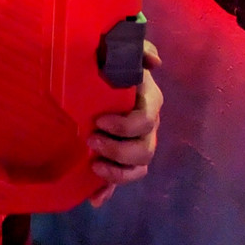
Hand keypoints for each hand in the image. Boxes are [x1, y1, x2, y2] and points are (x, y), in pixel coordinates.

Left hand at [88, 40, 162, 206]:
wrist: (95, 70)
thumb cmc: (108, 58)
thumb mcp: (119, 46)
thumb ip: (137, 47)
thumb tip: (154, 63)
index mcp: (148, 101)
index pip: (145, 121)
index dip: (124, 126)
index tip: (99, 121)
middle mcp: (147, 126)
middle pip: (144, 151)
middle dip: (118, 151)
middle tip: (90, 141)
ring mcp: (136, 143)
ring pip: (138, 168)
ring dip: (117, 172)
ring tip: (92, 165)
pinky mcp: (121, 157)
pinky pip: (121, 179)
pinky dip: (108, 190)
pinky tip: (94, 198)